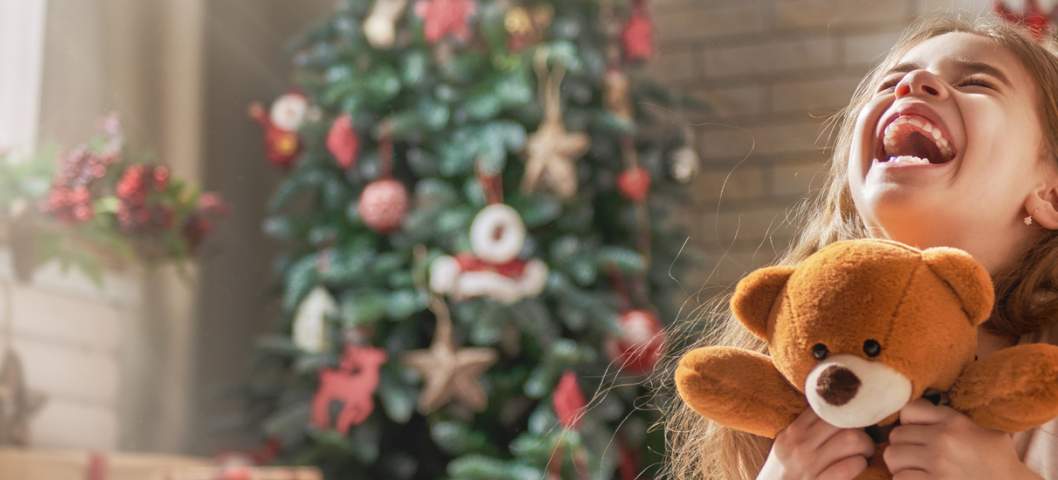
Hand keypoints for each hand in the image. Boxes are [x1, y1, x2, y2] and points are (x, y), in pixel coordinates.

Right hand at [757, 408, 874, 479]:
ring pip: (852, 439)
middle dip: (860, 428)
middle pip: (842, 420)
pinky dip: (860, 464)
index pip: (825, 407)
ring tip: (864, 452)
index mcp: (791, 433)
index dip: (845, 411)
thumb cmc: (784, 474)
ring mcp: (809, 466)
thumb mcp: (785, 448)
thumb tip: (836, 410)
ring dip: (865, 446)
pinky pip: (851, 466)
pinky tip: (858, 466)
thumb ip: (805, 429)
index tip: (852, 420)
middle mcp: (799, 446)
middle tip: (864, 437)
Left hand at [884, 399, 1041, 479]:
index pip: (909, 410)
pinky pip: (899, 477)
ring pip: (892, 456)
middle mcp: (944, 439)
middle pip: (896, 435)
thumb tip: (921, 407)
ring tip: (915, 468)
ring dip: (900, 464)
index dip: (908, 423)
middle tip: (915, 455)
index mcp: (955, 421)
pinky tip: (919, 479)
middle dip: (903, 445)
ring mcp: (937, 463)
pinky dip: (904, 479)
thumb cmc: (998, 460)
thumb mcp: (984, 429)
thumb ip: (952, 417)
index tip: (916, 433)